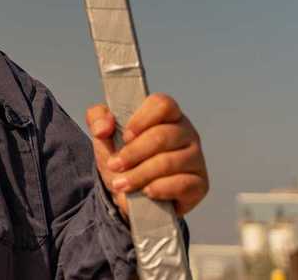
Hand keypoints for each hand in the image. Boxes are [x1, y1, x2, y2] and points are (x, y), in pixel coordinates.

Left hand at [85, 93, 208, 217]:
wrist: (131, 194)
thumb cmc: (124, 158)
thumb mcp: (104, 135)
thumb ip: (98, 119)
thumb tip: (103, 126)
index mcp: (166, 115)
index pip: (163, 104)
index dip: (142, 119)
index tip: (125, 135)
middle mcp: (186, 133)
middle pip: (163, 136)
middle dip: (133, 153)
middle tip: (115, 165)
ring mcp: (196, 158)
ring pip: (169, 162)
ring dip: (140, 174)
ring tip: (122, 184)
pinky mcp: (200, 184)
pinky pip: (182, 184)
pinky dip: (159, 189)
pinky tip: (146, 192)